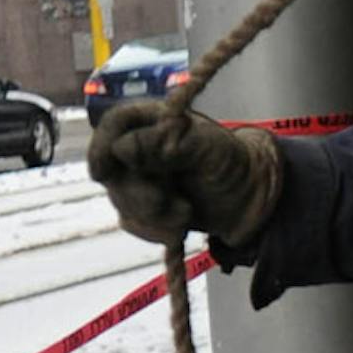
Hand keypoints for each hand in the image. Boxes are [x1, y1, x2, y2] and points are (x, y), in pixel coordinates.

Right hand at [88, 98, 282, 251]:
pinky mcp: (144, 206)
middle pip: (112, 172)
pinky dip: (155, 231)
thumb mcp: (205, 147)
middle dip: (142, 196)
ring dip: (155, 218)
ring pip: (121, 202)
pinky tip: (179, 227)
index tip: (103, 173)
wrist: (250, 200)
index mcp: (151, 120)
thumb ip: (165, 142)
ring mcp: (138, 178)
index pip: (112, 126)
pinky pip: (133, 223)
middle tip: (175, 205)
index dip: (101, 148)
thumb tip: (121, 147)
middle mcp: (138, 147)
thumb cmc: (233, 163)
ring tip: (187, 213)